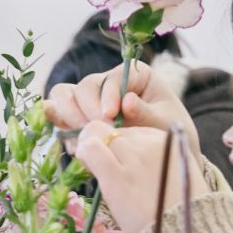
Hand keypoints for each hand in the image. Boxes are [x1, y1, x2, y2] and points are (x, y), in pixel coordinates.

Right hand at [46, 59, 200, 142]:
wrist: (167, 157)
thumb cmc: (172, 133)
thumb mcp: (166, 123)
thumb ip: (146, 113)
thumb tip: (127, 101)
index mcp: (135, 76)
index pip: (113, 77)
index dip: (107, 94)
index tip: (111, 115)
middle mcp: (109, 84)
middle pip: (84, 86)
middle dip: (86, 107)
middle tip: (98, 129)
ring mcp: (91, 102)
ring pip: (64, 96)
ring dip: (69, 116)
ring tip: (84, 136)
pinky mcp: (80, 120)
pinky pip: (60, 118)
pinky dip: (64, 131)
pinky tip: (79, 147)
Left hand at [73, 121, 190, 232]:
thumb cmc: (179, 215)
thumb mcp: (177, 175)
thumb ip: (155, 160)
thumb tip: (125, 157)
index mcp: (168, 140)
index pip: (130, 131)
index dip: (119, 147)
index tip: (119, 165)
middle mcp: (150, 143)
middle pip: (111, 131)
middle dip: (103, 148)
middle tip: (103, 171)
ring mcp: (133, 157)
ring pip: (95, 132)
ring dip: (88, 149)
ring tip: (94, 171)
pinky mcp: (117, 175)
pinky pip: (89, 148)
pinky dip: (83, 155)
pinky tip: (88, 169)